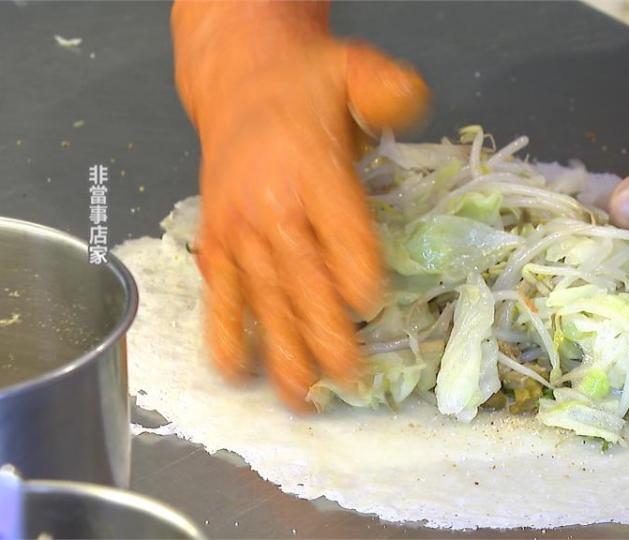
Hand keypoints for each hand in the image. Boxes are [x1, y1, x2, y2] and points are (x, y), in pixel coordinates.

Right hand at [172, 0, 428, 409]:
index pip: (339, 230)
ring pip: (264, 298)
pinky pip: (220, 295)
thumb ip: (385, 89)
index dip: (355, 267)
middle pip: (302, 279)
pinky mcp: (217, 245)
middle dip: (326, 333)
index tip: (372, 303)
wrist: (239, 85)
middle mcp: (271, 207)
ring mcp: (239, 231)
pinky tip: (235, 370)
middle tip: (350, 378)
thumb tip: (410, 100)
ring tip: (300, 398)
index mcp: (311, 170)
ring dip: (282, 350)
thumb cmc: (307, 90)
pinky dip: (226, 333)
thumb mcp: (353, 71)